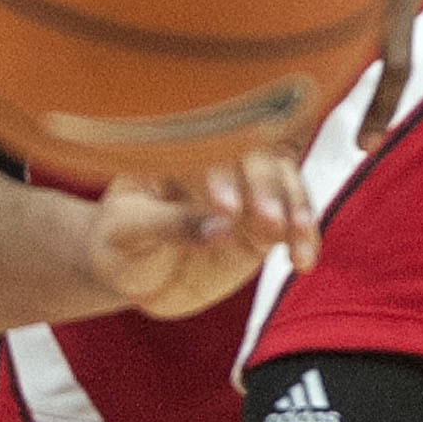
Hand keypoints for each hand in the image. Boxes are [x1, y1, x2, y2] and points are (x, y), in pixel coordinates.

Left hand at [89, 150, 320, 321]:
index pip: (212, 146)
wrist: (128, 275)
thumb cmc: (118, 241)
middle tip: (270, 221)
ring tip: (296, 241)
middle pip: (260, 159)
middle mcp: (220, 162)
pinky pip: (293, 226)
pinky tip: (304, 261)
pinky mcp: (262, 226)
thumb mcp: (127, 231)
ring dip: (297, 211)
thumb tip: (224, 226)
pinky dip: (305, 239)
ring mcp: (246, 192)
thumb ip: (170, 224)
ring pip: (287, 186)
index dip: (225, 173)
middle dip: (269, 188)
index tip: (227, 208)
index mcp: (180, 148)